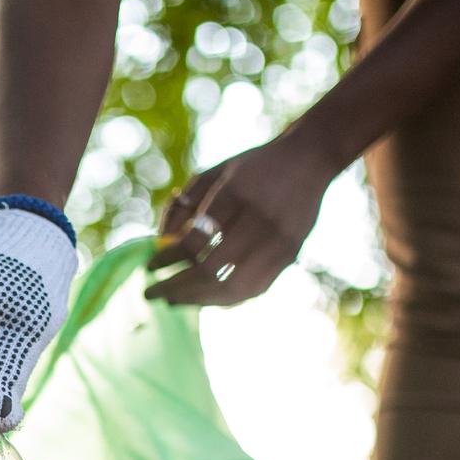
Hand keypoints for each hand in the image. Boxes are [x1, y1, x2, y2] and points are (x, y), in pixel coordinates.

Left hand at [145, 137, 332, 306]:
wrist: (310, 158)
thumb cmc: (253, 167)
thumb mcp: (214, 172)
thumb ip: (183, 205)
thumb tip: (160, 242)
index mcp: (236, 194)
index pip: (194, 241)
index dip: (167, 259)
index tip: (149, 266)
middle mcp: (259, 221)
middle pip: (210, 271)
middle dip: (175, 288)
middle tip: (152, 294)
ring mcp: (278, 242)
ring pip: (232, 289)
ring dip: (198, 300)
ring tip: (174, 301)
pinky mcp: (291, 255)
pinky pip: (254, 290)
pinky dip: (226, 299)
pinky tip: (205, 298)